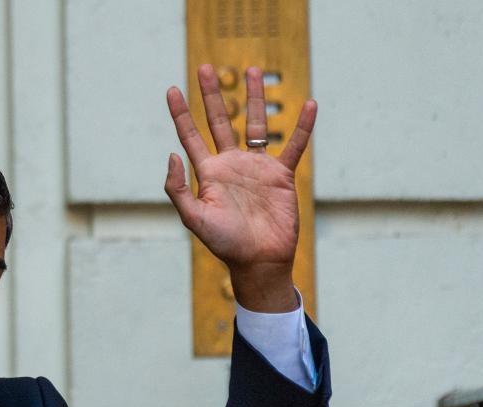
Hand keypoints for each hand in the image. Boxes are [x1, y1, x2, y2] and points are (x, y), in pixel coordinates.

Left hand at [164, 64, 316, 311]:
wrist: (259, 261)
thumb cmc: (225, 244)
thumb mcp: (194, 218)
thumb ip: (178, 188)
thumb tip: (172, 153)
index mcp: (208, 173)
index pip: (190, 136)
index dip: (180, 113)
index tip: (171, 90)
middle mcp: (230, 165)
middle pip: (219, 121)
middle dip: (210, 96)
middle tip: (204, 69)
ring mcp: (256, 168)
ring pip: (254, 125)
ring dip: (254, 98)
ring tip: (252, 71)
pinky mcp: (281, 175)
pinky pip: (293, 146)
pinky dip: (302, 127)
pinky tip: (310, 106)